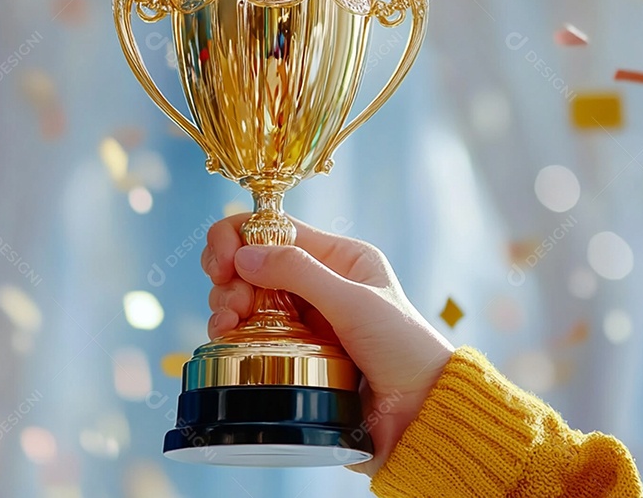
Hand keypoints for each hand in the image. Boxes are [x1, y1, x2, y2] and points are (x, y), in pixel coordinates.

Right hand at [201, 215, 453, 475]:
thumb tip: (244, 253)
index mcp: (338, 259)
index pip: (277, 229)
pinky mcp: (289, 355)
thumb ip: (299, 273)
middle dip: (229, 277)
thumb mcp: (353, 303)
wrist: (420, 414)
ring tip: (226, 325)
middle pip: (251, 263)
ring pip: (244, 299)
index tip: (222, 262)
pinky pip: (248, 334)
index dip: (239, 237)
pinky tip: (225, 339)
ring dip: (225, 306)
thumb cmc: (404, 350)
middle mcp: (316, 284)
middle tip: (231, 304)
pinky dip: (230, 333)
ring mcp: (301, 321)